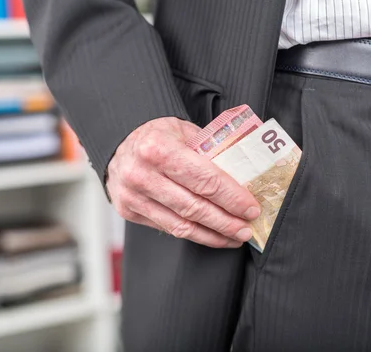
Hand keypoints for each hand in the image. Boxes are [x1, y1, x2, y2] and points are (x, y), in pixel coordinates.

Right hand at [106, 117, 260, 247]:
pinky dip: (194, 234)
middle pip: (195, 207)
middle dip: (226, 222)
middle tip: (247, 229)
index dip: (232, 198)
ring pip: (182, 225)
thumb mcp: (185, 131)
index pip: (205, 180)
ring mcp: (132, 196)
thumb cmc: (158, 137)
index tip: (251, 209)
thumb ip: (211, 152)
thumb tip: (246, 178)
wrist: (119, 144)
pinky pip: (169, 228)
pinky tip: (211, 235)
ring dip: (213, 235)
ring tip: (234, 237)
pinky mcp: (129, 212)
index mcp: (158, 148)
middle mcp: (141, 174)